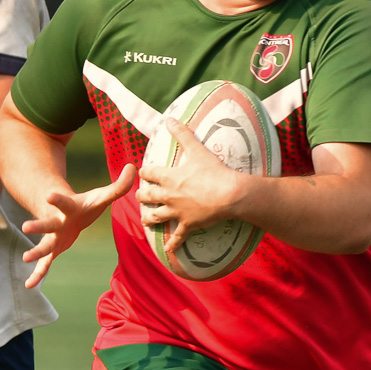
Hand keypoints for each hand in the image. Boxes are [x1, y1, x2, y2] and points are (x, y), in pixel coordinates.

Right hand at [19, 164, 135, 287]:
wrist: (68, 214)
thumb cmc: (86, 205)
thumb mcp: (103, 195)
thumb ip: (119, 184)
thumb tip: (134, 166)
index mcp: (68, 208)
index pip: (63, 202)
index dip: (57, 198)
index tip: (49, 195)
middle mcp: (57, 222)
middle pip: (47, 224)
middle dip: (37, 226)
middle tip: (26, 226)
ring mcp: (53, 237)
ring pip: (43, 245)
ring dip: (35, 252)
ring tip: (25, 258)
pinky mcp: (54, 250)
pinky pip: (45, 264)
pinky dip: (37, 274)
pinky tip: (28, 286)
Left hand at [136, 119, 248, 255]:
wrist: (230, 194)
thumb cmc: (214, 171)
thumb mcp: (197, 149)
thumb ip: (182, 134)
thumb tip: (169, 119)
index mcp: (169, 177)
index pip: (149, 173)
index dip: (144, 172)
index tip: (142, 172)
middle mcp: (169, 195)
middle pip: (147, 196)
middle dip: (142, 195)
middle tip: (140, 196)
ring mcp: (177, 212)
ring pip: (156, 217)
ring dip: (149, 218)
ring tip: (145, 219)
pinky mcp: (188, 225)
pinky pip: (177, 237)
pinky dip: (172, 244)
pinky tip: (167, 250)